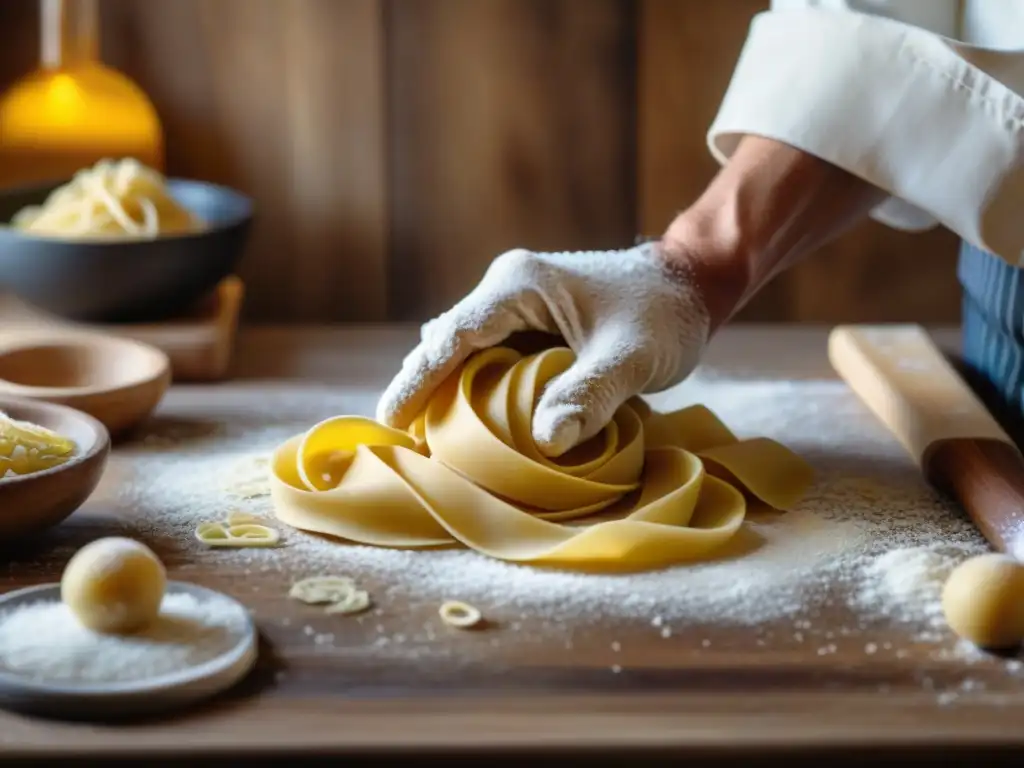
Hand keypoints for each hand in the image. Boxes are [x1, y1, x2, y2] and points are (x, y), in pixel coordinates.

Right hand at [375, 242, 711, 456]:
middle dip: (425, 387)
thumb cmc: (664, 315)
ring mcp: (517, 304)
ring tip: (431, 439)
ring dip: (449, 390)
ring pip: (465, 351)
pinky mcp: (530, 322)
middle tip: (408, 441)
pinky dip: (477, 387)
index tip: (390, 418)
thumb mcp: (633, 358)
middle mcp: (508, 288)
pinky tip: (473, 423)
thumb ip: (591, 395)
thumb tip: (547, 444)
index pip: (454, 335)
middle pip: (448, 342)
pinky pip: (489, 356)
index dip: (419, 377)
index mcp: (519, 285)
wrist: (690, 283)